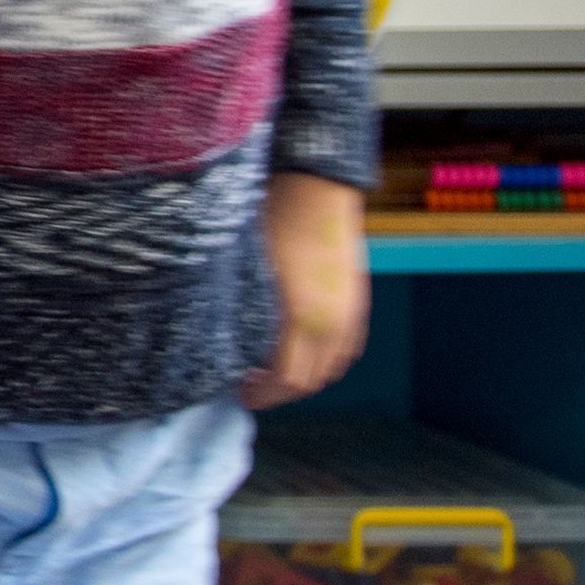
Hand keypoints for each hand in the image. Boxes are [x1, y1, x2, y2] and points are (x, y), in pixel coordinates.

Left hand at [242, 170, 368, 406]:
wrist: (315, 189)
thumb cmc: (270, 223)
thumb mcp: (245, 272)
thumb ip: (242, 315)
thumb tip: (226, 346)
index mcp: (302, 320)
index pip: (287, 380)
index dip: (262, 395)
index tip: (238, 393)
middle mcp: (333, 324)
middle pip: (311, 380)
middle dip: (279, 391)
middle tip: (250, 387)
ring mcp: (351, 313)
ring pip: (332, 367)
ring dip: (304, 377)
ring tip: (272, 371)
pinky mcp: (358, 301)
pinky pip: (345, 348)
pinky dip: (324, 359)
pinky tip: (301, 351)